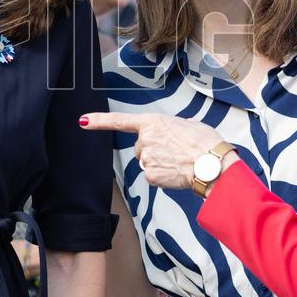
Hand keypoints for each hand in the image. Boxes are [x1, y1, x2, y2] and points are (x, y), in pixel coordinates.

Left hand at [81, 112, 224, 189]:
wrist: (213, 165)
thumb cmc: (205, 143)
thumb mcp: (188, 124)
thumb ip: (172, 127)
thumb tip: (173, 133)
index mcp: (153, 122)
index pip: (120, 121)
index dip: (99, 121)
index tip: (83, 120)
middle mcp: (145, 140)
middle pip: (141, 147)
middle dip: (154, 149)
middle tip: (175, 150)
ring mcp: (147, 159)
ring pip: (147, 162)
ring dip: (159, 162)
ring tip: (179, 161)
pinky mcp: (151, 176)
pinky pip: (152, 175)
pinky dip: (163, 175)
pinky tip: (176, 172)